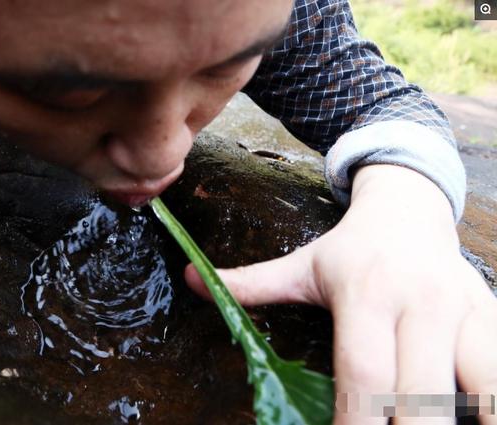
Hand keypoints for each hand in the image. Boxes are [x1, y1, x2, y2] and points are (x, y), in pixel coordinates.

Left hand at [184, 164, 496, 423]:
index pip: (364, 374)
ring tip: (424, 423)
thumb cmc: (352, 248)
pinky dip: (487, 405)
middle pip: (425, 399)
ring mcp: (471, 313)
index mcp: (368, 292)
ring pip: (486, 392)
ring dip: (460, 421)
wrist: (410, 206)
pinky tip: (460, 414)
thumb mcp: (302, 264)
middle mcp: (425, 304)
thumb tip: (190, 281)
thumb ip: (250, 282)